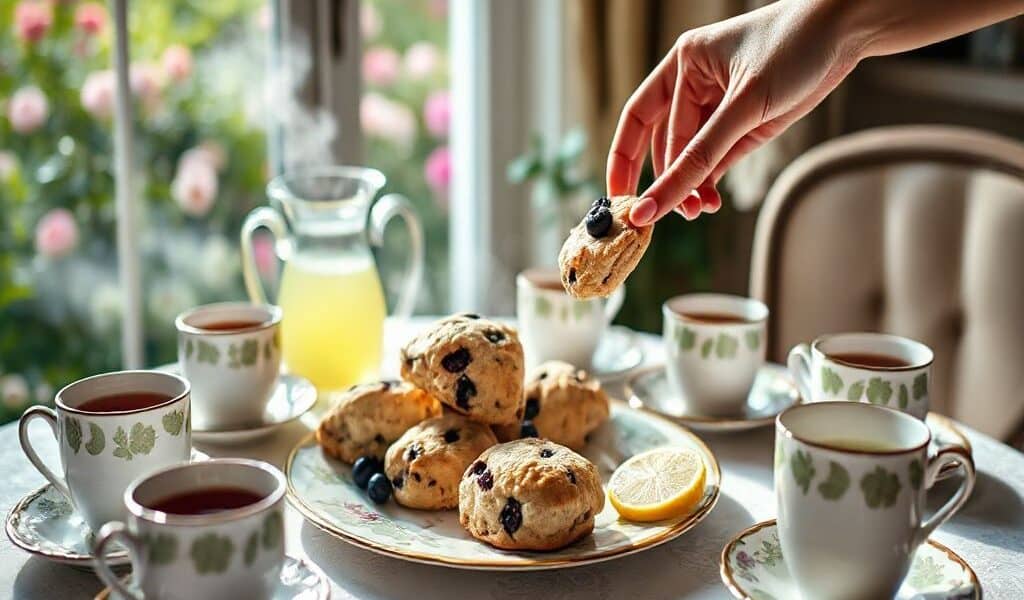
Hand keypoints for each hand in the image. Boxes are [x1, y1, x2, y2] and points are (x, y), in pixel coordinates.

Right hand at [607, 0, 862, 225]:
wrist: (848, 31)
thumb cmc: (793, 47)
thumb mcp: (743, 105)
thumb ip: (699, 158)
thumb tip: (657, 201)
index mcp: (682, 64)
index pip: (639, 119)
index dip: (624, 160)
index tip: (620, 198)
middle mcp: (694, 84)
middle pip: (663, 144)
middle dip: (669, 180)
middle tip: (673, 213)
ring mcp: (720, 106)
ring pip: (690, 156)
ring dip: (691, 185)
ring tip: (700, 209)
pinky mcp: (744, 124)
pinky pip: (714, 159)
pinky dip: (710, 182)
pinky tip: (711, 200)